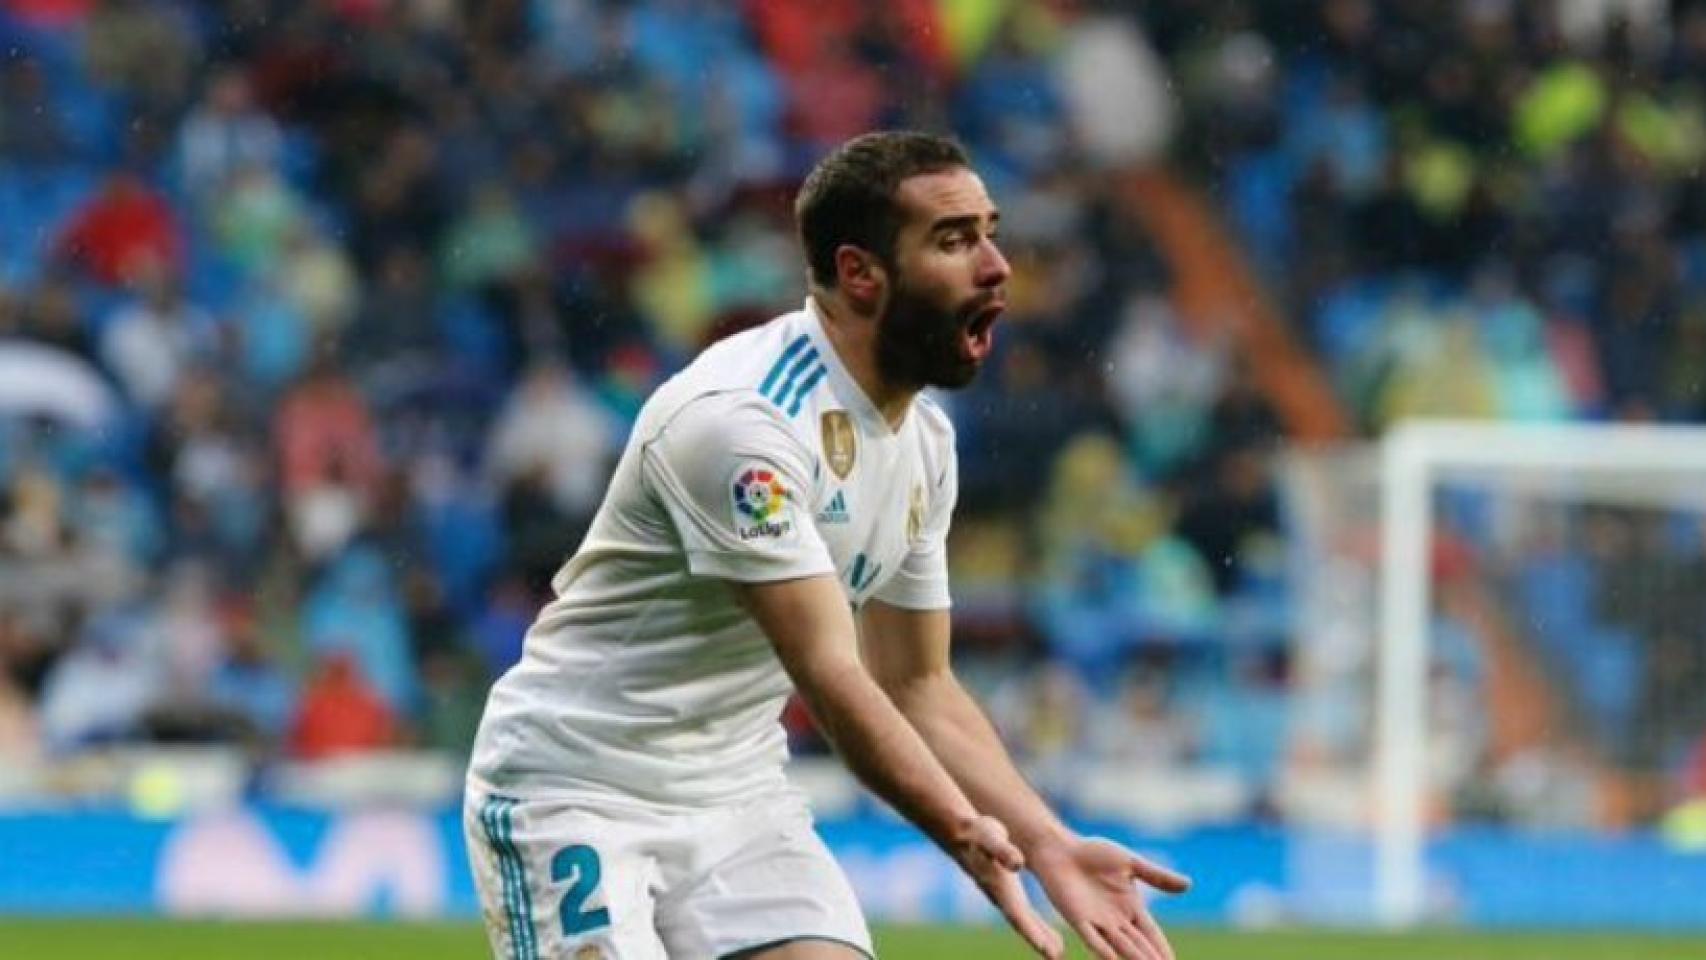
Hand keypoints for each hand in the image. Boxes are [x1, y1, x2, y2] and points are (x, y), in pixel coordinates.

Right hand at [947, 815, 1065, 958]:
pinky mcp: (1007, 891)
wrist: (962, 833)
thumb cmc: (978, 834)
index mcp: (999, 886)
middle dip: (1038, 940)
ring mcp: (1003, 896)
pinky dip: (1037, 926)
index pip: (1017, 913)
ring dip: (1039, 937)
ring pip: (1024, 922)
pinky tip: (1049, 935)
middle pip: (1022, 923)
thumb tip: (1017, 863)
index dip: (1031, 931)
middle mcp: (1000, 896)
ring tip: (1057, 952)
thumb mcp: (992, 838)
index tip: (1045, 948)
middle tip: (1055, 957)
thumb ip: (1003, 851)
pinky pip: (1024, 914)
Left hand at [1029, 836, 1190, 959]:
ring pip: (1121, 946)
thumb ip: (1157, 876)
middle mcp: (1116, 920)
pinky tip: (1113, 959)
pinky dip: (1103, 950)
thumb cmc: (1093, 853)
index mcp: (1131, 907)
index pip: (1152, 935)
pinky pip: (1093, 938)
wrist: (1061, 849)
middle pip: (1139, 946)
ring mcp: (1097, 921)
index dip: (1163, 950)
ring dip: (1134, 959)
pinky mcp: (1078, 919)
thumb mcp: (1130, 863)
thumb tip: (1190, 885)